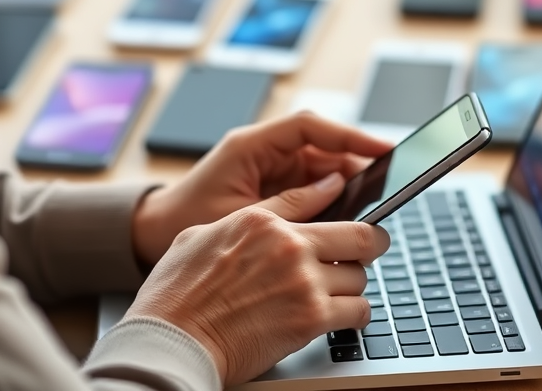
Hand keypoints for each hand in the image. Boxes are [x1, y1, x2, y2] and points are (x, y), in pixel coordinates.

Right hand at [124, 176, 390, 385]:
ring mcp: (304, 281)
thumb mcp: (206, 233)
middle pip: (363, 236)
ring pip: (360, 277)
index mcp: (263, 220)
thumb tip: (292, 202)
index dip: (343, 211)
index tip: (353, 221)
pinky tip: (340, 316)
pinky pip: (358, 311)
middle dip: (370, 246)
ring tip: (336, 293)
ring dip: (352, 286)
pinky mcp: (311, 318)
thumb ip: (256, 216)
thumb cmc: (178, 292)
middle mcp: (289, 245)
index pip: (322, 200)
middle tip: (367, 255)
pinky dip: (354, 315)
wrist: (171, 341)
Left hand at [131, 112, 391, 265]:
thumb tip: (337, 189)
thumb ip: (289, 203)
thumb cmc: (186, 223)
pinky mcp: (275, 189)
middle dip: (356, 166)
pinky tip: (346, 221)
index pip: (310, 127)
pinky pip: (314, 188)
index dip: (350, 136)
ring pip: (323, 170)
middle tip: (386, 189)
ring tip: (370, 210)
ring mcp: (271, 169)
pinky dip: (332, 202)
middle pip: (323, 148)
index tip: (383, 149)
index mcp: (250, 145)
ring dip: (347, 187)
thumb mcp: (240, 216)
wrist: (153, 237)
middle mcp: (264, 151)